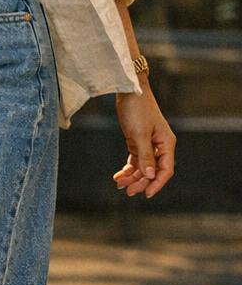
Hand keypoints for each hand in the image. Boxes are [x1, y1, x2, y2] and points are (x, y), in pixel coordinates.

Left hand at [113, 83, 175, 198]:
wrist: (128, 90)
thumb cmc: (137, 109)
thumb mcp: (139, 134)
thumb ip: (145, 155)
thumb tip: (150, 175)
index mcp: (166, 143)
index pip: (165, 170)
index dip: (156, 184)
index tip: (145, 194)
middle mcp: (160, 145)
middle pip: (153, 171)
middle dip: (141, 182)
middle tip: (127, 191)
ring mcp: (149, 144)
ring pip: (143, 167)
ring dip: (132, 177)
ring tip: (119, 184)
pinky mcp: (138, 141)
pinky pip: (135, 160)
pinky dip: (128, 169)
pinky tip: (119, 176)